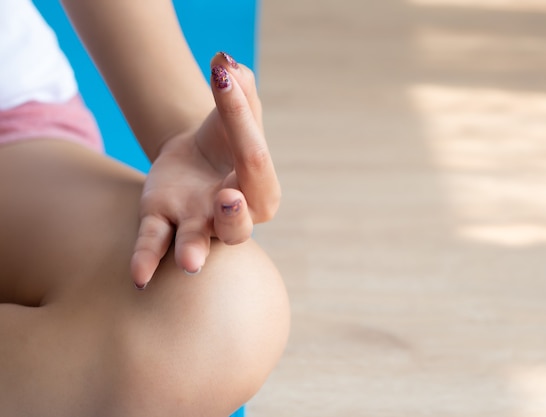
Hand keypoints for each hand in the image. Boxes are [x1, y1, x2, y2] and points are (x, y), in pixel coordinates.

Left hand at [130, 53, 279, 288]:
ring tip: (190, 263)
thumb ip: (240, 87)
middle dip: (235, 213)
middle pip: (240, 219)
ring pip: (199, 239)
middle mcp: (234, 212)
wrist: (197, 156)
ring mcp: (198, 222)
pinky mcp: (162, 220)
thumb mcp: (237, 108)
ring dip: (194, 249)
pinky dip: (146, 260)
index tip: (221, 77)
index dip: (240, 116)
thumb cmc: (227, 137)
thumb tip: (228, 65)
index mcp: (260, 186)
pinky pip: (155, 244)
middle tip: (229, 198)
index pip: (254, 157)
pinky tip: (138, 278)